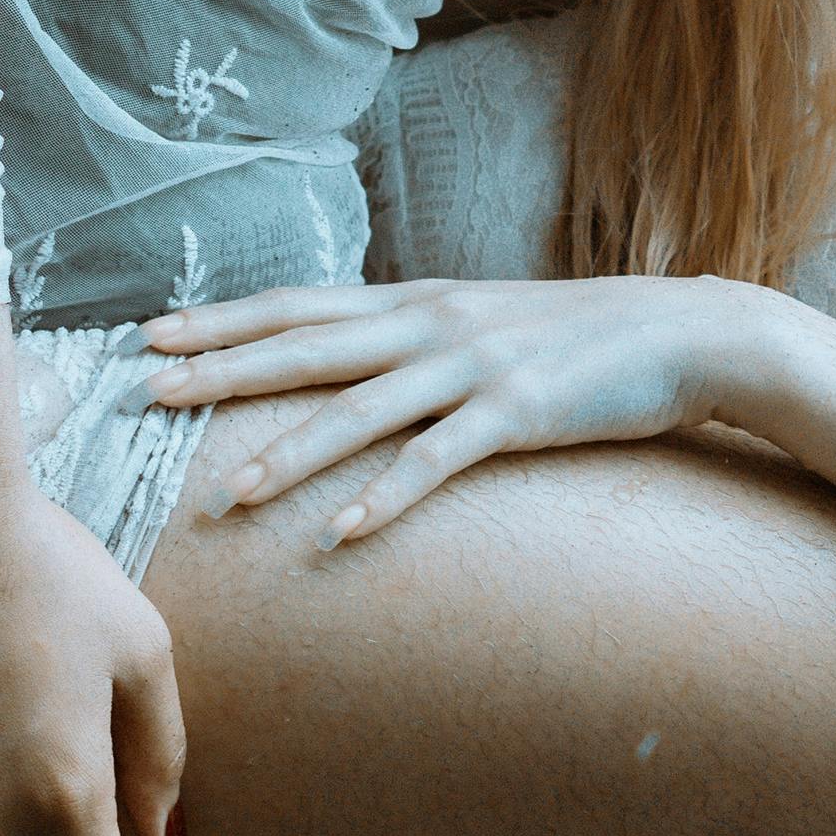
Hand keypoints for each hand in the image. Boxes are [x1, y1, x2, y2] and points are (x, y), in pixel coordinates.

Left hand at [145, 276, 763, 540]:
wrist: (685, 333)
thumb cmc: (583, 338)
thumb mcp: (487, 323)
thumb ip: (420, 339)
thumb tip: (357, 361)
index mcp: (420, 301)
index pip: (301, 304)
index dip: (224, 319)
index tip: (153, 333)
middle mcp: (434, 324)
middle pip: (308, 347)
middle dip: (223, 371)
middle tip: (150, 390)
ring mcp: (475, 367)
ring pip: (360, 412)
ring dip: (288, 455)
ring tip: (225, 496)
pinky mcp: (518, 413)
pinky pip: (437, 462)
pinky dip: (385, 498)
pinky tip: (342, 534)